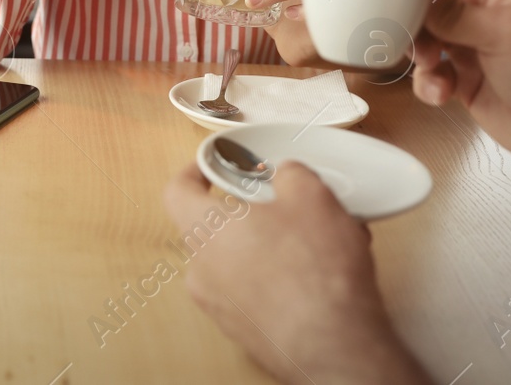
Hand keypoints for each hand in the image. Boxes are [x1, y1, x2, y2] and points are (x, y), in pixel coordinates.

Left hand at [163, 163, 430, 384]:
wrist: (334, 344)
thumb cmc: (314, 271)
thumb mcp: (311, 195)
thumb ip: (290, 175)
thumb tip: (288, 178)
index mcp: (205, 229)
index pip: (177, 191)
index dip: (194, 172)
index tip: (212, 167)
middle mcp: (203, 271)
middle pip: (213, 227)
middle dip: (249, 212)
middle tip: (282, 204)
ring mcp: (222, 306)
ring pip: (238, 261)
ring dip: (270, 246)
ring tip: (316, 241)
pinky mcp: (247, 331)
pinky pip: (255, 292)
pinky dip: (279, 278)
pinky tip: (318, 275)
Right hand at [404, 0, 510, 204]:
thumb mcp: (504, 33)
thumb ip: (453, 12)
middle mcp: (481, 8)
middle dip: (411, 18)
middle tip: (410, 36)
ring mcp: (471, 42)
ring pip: (421, 34)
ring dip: (418, 52)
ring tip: (432, 66)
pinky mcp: (464, 76)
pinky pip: (429, 71)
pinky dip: (427, 82)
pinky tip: (443, 93)